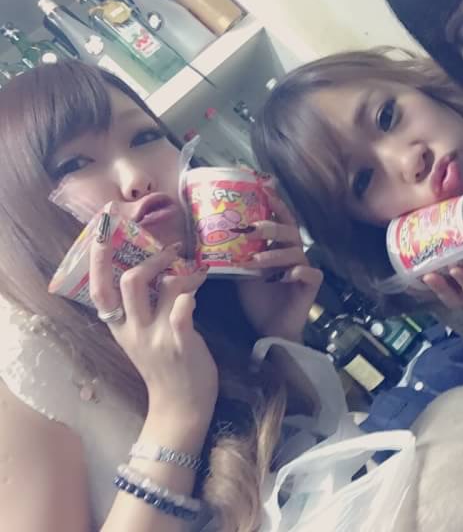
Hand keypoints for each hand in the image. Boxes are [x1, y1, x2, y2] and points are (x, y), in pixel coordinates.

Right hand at [89, 227, 215, 423]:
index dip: (99, 253)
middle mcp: (132, 329)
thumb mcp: (142, 336)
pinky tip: (199, 288)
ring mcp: (155, 336)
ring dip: (175, 270)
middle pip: (126, 281)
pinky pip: (181, 309)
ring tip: (193, 269)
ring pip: (154, 288)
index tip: (105, 223)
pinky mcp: (180, 342)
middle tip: (169, 247)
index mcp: (119, 325)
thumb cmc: (166, 366)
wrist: (180, 405)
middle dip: (147, 256)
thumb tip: (155, 268)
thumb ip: (144, 306)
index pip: (98, 285)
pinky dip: (190, 292)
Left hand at [237, 195, 322, 339]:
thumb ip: (237, 252)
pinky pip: (310, 273)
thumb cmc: (257, 298)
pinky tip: (284, 276)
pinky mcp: (311, 286)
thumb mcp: (241, 271)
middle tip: (252, 229)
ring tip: (256, 261)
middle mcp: (294, 253)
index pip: (280, 219)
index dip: (275, 204)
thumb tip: (212, 233)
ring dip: (275, 254)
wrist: (269, 328)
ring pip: (296, 252)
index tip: (264, 188)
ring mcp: (304, 269)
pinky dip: (297, 272)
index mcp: (279, 246)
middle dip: (271, 227)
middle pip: (289, 231)